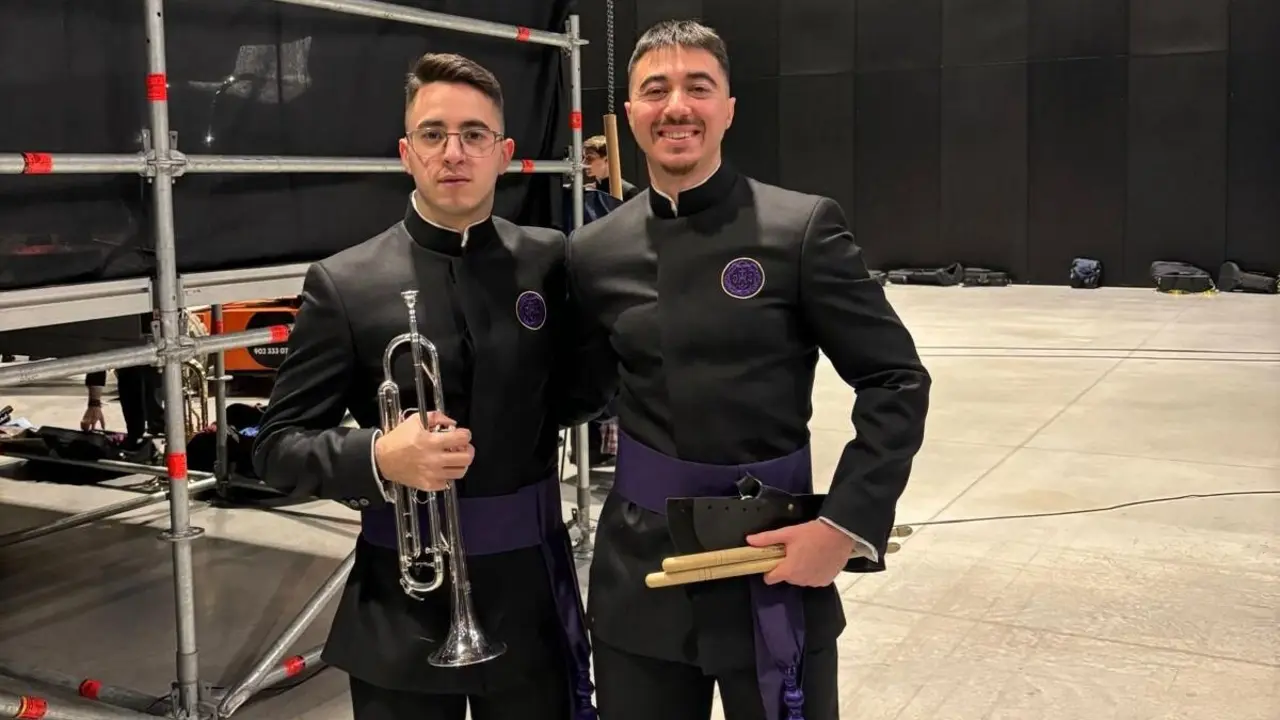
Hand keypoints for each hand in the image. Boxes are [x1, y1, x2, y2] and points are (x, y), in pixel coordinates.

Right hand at [80, 406, 104, 431]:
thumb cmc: (98, 412)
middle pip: (87, 427)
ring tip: (85, 430)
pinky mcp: (84, 417)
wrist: (94, 406)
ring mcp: (86, 418)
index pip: (93, 427)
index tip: (93, 432)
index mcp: (95, 420)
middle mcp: (90, 419)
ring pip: (83, 425)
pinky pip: (81, 422)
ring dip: (83, 428)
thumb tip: (103, 428)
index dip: (92, 430)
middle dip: (87, 430)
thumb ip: (103, 423)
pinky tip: (83, 427)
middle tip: (88, 432)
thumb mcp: (102, 417)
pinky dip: (81, 425)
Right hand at [373, 411, 473, 491]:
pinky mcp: (429, 484)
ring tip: (454, 458)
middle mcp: (434, 459)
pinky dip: (448, 475)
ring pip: (460, 472)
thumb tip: (452, 423)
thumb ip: (436, 417)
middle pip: (466, 458)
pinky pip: (448, 482)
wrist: (382, 459)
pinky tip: (442, 468)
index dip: (465, 434)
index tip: (462, 434)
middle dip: (467, 450)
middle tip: (462, 447)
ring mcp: (432, 474)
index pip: (462, 439)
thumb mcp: (415, 420)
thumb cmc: (397, 440)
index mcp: (431, 442)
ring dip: (460, 464)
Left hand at [745, 520, 864, 587]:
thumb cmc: (812, 533)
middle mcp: (800, 580)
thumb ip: (767, 539)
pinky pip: (814, 579)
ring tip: (808, 553)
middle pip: (786, 577)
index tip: (773, 561)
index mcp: (788, 571)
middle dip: (788, 567)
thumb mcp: (788, 533)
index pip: (770, 579)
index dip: (769, 570)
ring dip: (801, 569)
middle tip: (794, 551)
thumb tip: (749, 540)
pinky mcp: (826, 581)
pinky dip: (814, 572)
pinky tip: (818, 559)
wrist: (839, 534)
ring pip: (800, 579)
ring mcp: (814, 582)